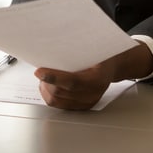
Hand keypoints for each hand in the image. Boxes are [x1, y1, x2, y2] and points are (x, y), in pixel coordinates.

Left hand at [34, 42, 152, 109]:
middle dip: (46, 82)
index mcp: (98, 78)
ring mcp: (87, 102)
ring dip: (46, 89)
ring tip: (44, 78)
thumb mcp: (94, 48)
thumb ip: (77, 50)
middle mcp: (93, 94)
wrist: (113, 65)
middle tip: (40, 71)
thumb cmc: (103, 55)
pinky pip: (60, 105)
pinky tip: (49, 86)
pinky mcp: (81, 106)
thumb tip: (54, 46)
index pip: (72, 82)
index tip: (39, 71)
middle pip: (61, 93)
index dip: (53, 77)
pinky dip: (50, 95)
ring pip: (57, 101)